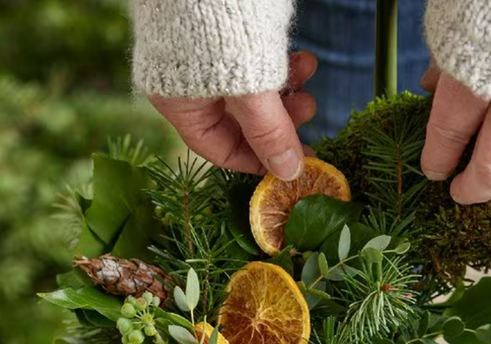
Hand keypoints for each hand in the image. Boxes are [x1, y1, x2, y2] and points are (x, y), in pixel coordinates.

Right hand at [149, 51, 317, 180]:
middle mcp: (189, 85)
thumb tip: (289, 173)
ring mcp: (206, 59)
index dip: (257, 161)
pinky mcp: (226, 36)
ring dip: (287, 89)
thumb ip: (269, 132)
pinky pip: (256, 63)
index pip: (218, 149)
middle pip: (240, 121)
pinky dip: (281, 65)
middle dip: (280, 120)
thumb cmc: (221, 24)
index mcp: (180, 103)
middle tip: (310, 110)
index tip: (294, 163)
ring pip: (253, 90)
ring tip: (311, 74)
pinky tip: (303, 58)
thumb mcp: (250, 88)